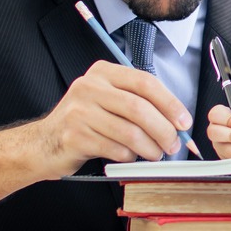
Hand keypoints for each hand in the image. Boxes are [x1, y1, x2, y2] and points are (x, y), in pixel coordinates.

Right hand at [33, 60, 192, 177]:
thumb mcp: (108, 100)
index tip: (184, 121)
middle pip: (139, 108)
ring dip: (150, 147)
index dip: (170, 103)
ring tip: (155, 154)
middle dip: (163, 130)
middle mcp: (89, 87)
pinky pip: (115, 148)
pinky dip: (129, 156)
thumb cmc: (86, 121)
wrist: (45, 142)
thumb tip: (177, 121)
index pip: (145, 82)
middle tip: (174, 144)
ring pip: (129, 131)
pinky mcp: (75, 136)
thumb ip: (139, 102)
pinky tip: (129, 157)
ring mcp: (80, 111)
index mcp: (103, 72)